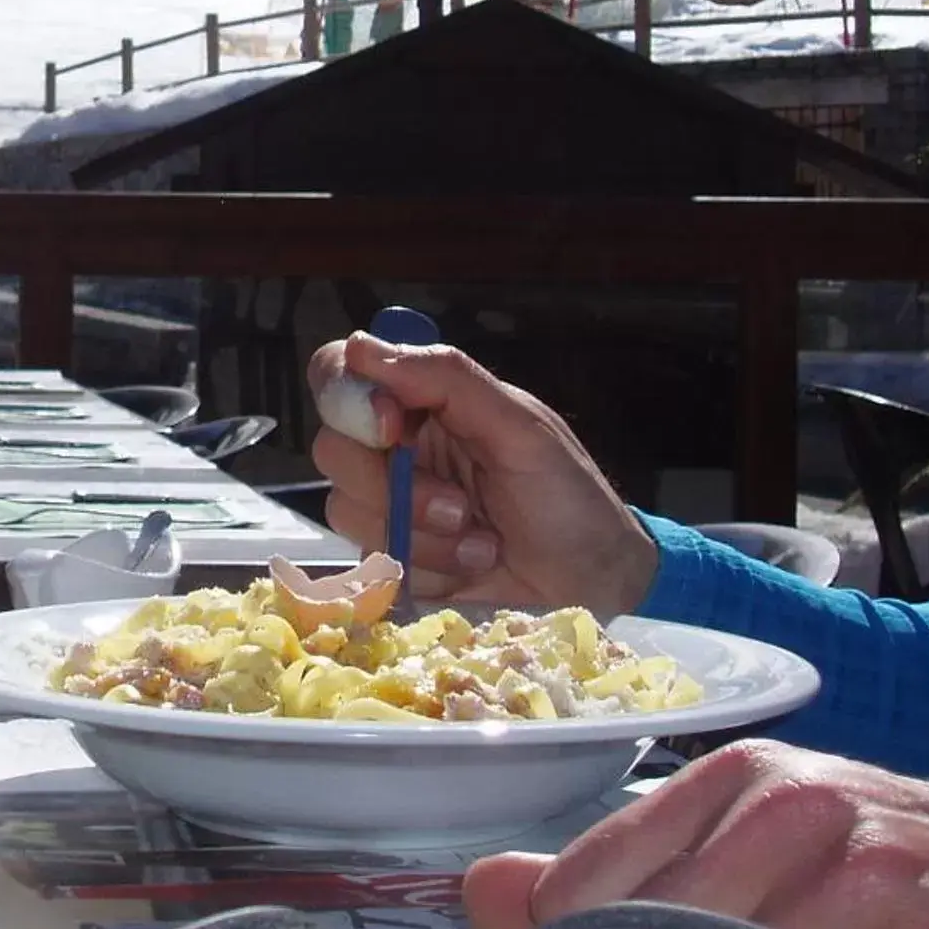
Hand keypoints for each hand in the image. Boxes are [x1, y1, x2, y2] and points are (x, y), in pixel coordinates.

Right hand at [307, 333, 655, 617]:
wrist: (594, 582)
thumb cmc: (568, 497)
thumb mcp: (520, 427)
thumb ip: (447, 379)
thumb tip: (361, 346)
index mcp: (423, 402)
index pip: (339, 373)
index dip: (350, 399)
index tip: (394, 429)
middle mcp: (396, 449)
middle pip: (333, 449)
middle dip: (399, 489)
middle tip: (462, 509)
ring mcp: (389, 506)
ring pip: (347, 510)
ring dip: (421, 535)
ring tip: (481, 543)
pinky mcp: (391, 559)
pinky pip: (371, 560)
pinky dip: (426, 568)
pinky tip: (469, 567)